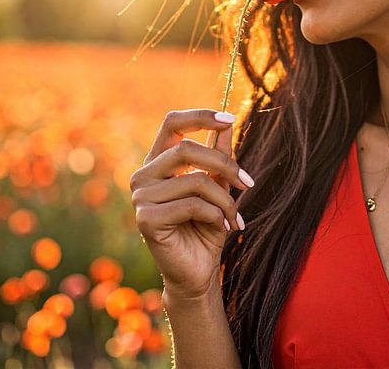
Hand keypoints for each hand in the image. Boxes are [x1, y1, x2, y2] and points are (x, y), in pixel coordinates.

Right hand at [130, 109, 254, 299]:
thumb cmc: (207, 225)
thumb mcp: (218, 186)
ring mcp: (140, 197)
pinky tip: (221, 228)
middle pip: (187, 149)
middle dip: (226, 165)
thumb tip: (227, 122)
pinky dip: (216, 215)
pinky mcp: (146, 219)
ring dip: (226, 199)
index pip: (172, 123)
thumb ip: (219, 155)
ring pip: (196, 181)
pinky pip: (192, 205)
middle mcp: (143, 175)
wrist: (198, 271)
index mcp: (158, 161)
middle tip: (248, 183)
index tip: (230, 119)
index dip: (200, 117)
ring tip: (235, 216)